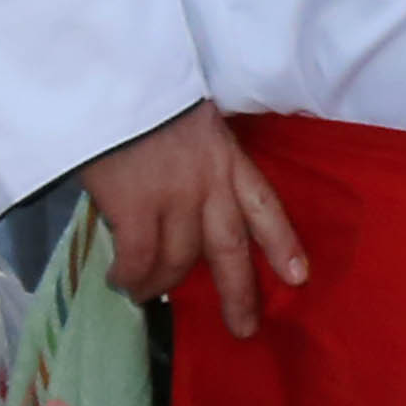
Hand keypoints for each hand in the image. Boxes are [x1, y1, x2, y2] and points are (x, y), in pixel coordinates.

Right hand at [86, 99, 308, 337]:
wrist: (106, 76)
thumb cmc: (140, 92)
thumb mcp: (186, 120)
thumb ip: (195, 160)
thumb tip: (179, 204)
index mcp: (226, 155)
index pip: (264, 203)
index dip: (282, 242)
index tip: (299, 277)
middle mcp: (209, 181)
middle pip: (230, 248)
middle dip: (239, 294)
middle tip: (244, 329)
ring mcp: (173, 195)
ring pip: (179, 260)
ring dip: (161, 285)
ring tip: (145, 294)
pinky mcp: (135, 206)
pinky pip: (139, 260)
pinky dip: (131, 277)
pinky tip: (121, 282)